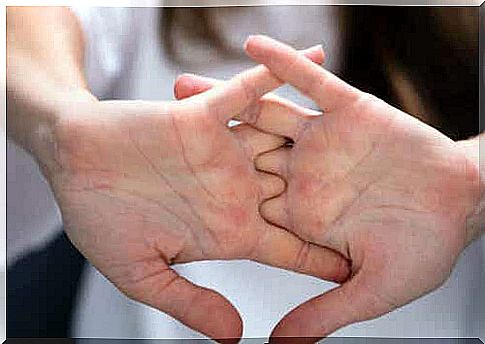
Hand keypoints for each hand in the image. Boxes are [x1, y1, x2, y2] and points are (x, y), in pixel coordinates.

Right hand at [44, 47, 348, 342]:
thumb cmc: (99, 219)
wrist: (71, 165)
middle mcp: (234, 189)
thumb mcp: (143, 273)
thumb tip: (232, 337)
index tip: (360, 264)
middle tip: (388, 194)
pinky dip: (280, 71)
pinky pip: (251, 88)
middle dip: (341, 194)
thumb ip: (189, 301)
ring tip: (371, 122)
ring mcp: (223, 151)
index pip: (289, 247)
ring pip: (285, 140)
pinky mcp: (205, 115)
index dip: (322, 256)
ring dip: (324, 131)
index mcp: (226, 229)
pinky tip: (317, 56)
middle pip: (300, 193)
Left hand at [176, 35, 479, 342]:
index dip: (200, 200)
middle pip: (238, 156)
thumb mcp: (370, 290)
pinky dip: (285, 64)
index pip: (241, 206)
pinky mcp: (349, 111)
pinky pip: (311, 83)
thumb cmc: (424, 250)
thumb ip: (322, 312)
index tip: (160, 192)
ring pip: (263, 115)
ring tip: (181, 86)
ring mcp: (322, 141)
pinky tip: (254, 47)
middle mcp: (303, 173)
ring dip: (224, 97)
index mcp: (300, 214)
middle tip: (151, 133)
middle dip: (196, 144)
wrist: (465, 205)